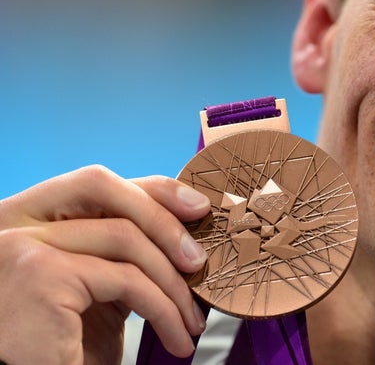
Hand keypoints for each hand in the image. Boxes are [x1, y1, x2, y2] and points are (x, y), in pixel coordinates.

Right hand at [0, 166, 210, 364]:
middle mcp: (13, 222)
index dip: (153, 189)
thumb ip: (120, 250)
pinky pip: (128, 279)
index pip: (95, 184)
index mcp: (27, 218)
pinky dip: (164, 309)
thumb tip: (183, 225)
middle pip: (109, 196)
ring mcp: (23, 245)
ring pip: (126, 238)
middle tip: (200, 263)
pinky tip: (175, 337)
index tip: (198, 207)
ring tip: (191, 321)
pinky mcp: (42, 276)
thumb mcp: (97, 285)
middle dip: (166, 224)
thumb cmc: (66, 346)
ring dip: (173, 283)